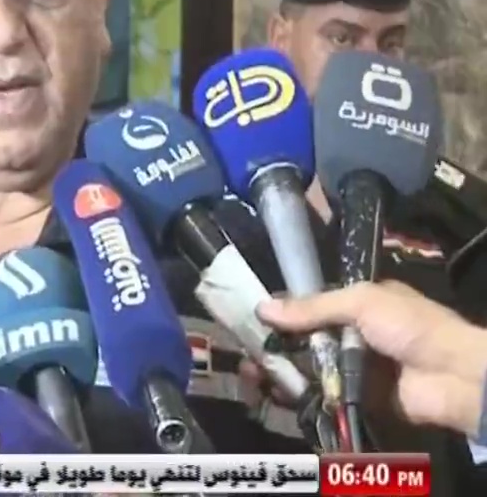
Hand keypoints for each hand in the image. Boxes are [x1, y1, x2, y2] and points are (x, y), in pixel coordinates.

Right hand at [257, 281, 486, 435]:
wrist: (453, 375)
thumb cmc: (410, 326)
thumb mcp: (361, 302)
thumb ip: (313, 307)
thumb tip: (263, 307)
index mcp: (360, 305)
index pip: (313, 305)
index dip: (285, 311)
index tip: (253, 318)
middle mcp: (355, 335)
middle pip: (307, 340)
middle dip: (276, 346)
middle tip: (246, 353)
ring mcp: (356, 368)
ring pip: (311, 369)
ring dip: (282, 372)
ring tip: (252, 375)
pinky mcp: (358, 398)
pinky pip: (324, 395)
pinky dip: (301, 396)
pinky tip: (274, 394)